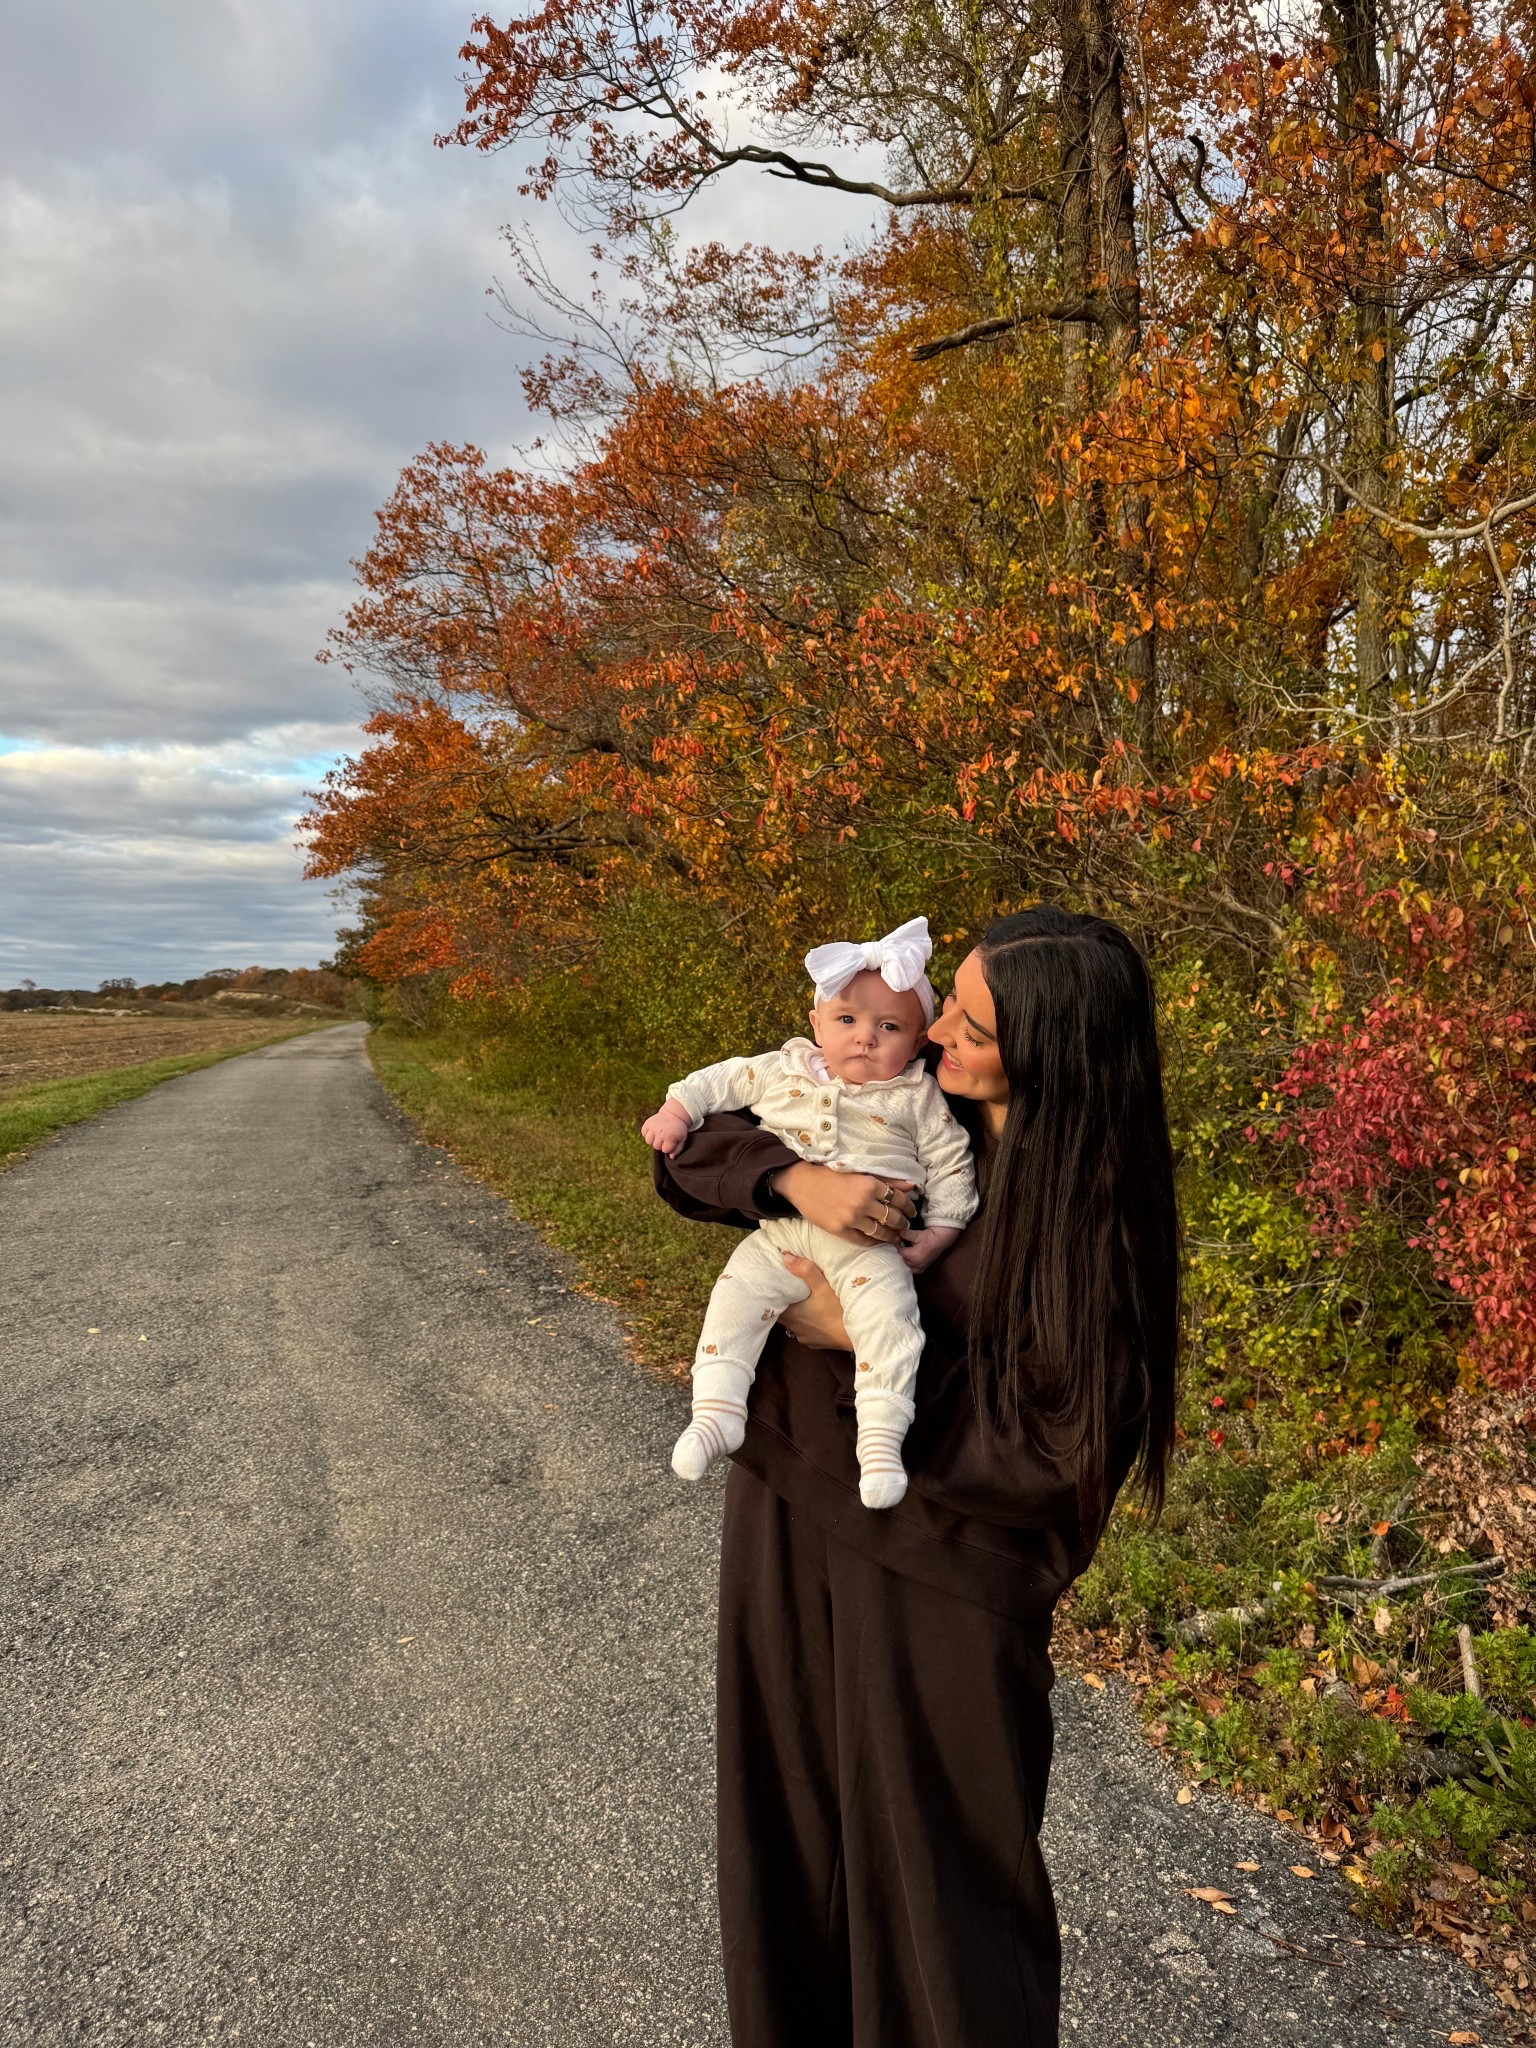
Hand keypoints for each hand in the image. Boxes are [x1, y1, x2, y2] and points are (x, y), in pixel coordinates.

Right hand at [641, 1102, 692, 1155]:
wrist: (674, 1114)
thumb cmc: (678, 1129)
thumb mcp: (682, 1138)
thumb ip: (677, 1149)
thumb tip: (671, 1157)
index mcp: (670, 1136)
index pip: (665, 1150)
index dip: (668, 1147)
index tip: (671, 1142)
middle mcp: (660, 1132)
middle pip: (656, 1146)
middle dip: (660, 1144)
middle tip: (665, 1137)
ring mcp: (653, 1127)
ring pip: (648, 1141)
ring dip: (653, 1139)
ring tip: (658, 1135)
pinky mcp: (648, 1123)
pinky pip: (644, 1133)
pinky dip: (647, 1133)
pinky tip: (653, 1130)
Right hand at [772, 1163, 917, 1245]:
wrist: (802, 1183)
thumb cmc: (830, 1174)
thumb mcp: (860, 1173)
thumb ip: (887, 1180)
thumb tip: (912, 1186)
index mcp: (869, 1184)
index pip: (898, 1199)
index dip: (908, 1206)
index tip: (912, 1211)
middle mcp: (863, 1202)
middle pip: (892, 1217)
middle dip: (902, 1223)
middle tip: (906, 1225)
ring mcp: (851, 1218)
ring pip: (880, 1232)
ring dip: (891, 1236)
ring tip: (895, 1236)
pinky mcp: (840, 1230)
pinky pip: (863, 1240)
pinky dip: (873, 1242)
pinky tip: (878, 1241)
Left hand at [776, 1253, 850, 1349]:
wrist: (857, 1334)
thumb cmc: (838, 1310)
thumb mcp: (823, 1286)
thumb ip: (805, 1271)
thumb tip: (786, 1257)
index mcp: (791, 1314)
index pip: (774, 1304)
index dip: (774, 1294)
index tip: (776, 1285)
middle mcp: (793, 1328)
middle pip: (783, 1313)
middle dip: (786, 1302)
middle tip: (790, 1290)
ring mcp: (804, 1337)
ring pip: (794, 1323)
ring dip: (797, 1314)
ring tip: (803, 1302)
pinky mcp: (814, 1343)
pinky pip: (806, 1331)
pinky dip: (808, 1324)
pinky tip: (816, 1317)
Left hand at [898, 1223, 962, 1273]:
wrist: (941, 1240)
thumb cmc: (929, 1237)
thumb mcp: (917, 1234)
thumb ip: (905, 1234)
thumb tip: (896, 1233)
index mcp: (913, 1256)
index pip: (898, 1253)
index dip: (894, 1247)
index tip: (891, 1242)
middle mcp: (916, 1264)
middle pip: (901, 1262)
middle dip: (896, 1255)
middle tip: (893, 1249)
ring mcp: (920, 1267)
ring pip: (906, 1268)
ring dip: (901, 1263)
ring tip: (898, 1256)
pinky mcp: (923, 1268)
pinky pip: (912, 1271)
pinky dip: (907, 1267)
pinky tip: (905, 1262)